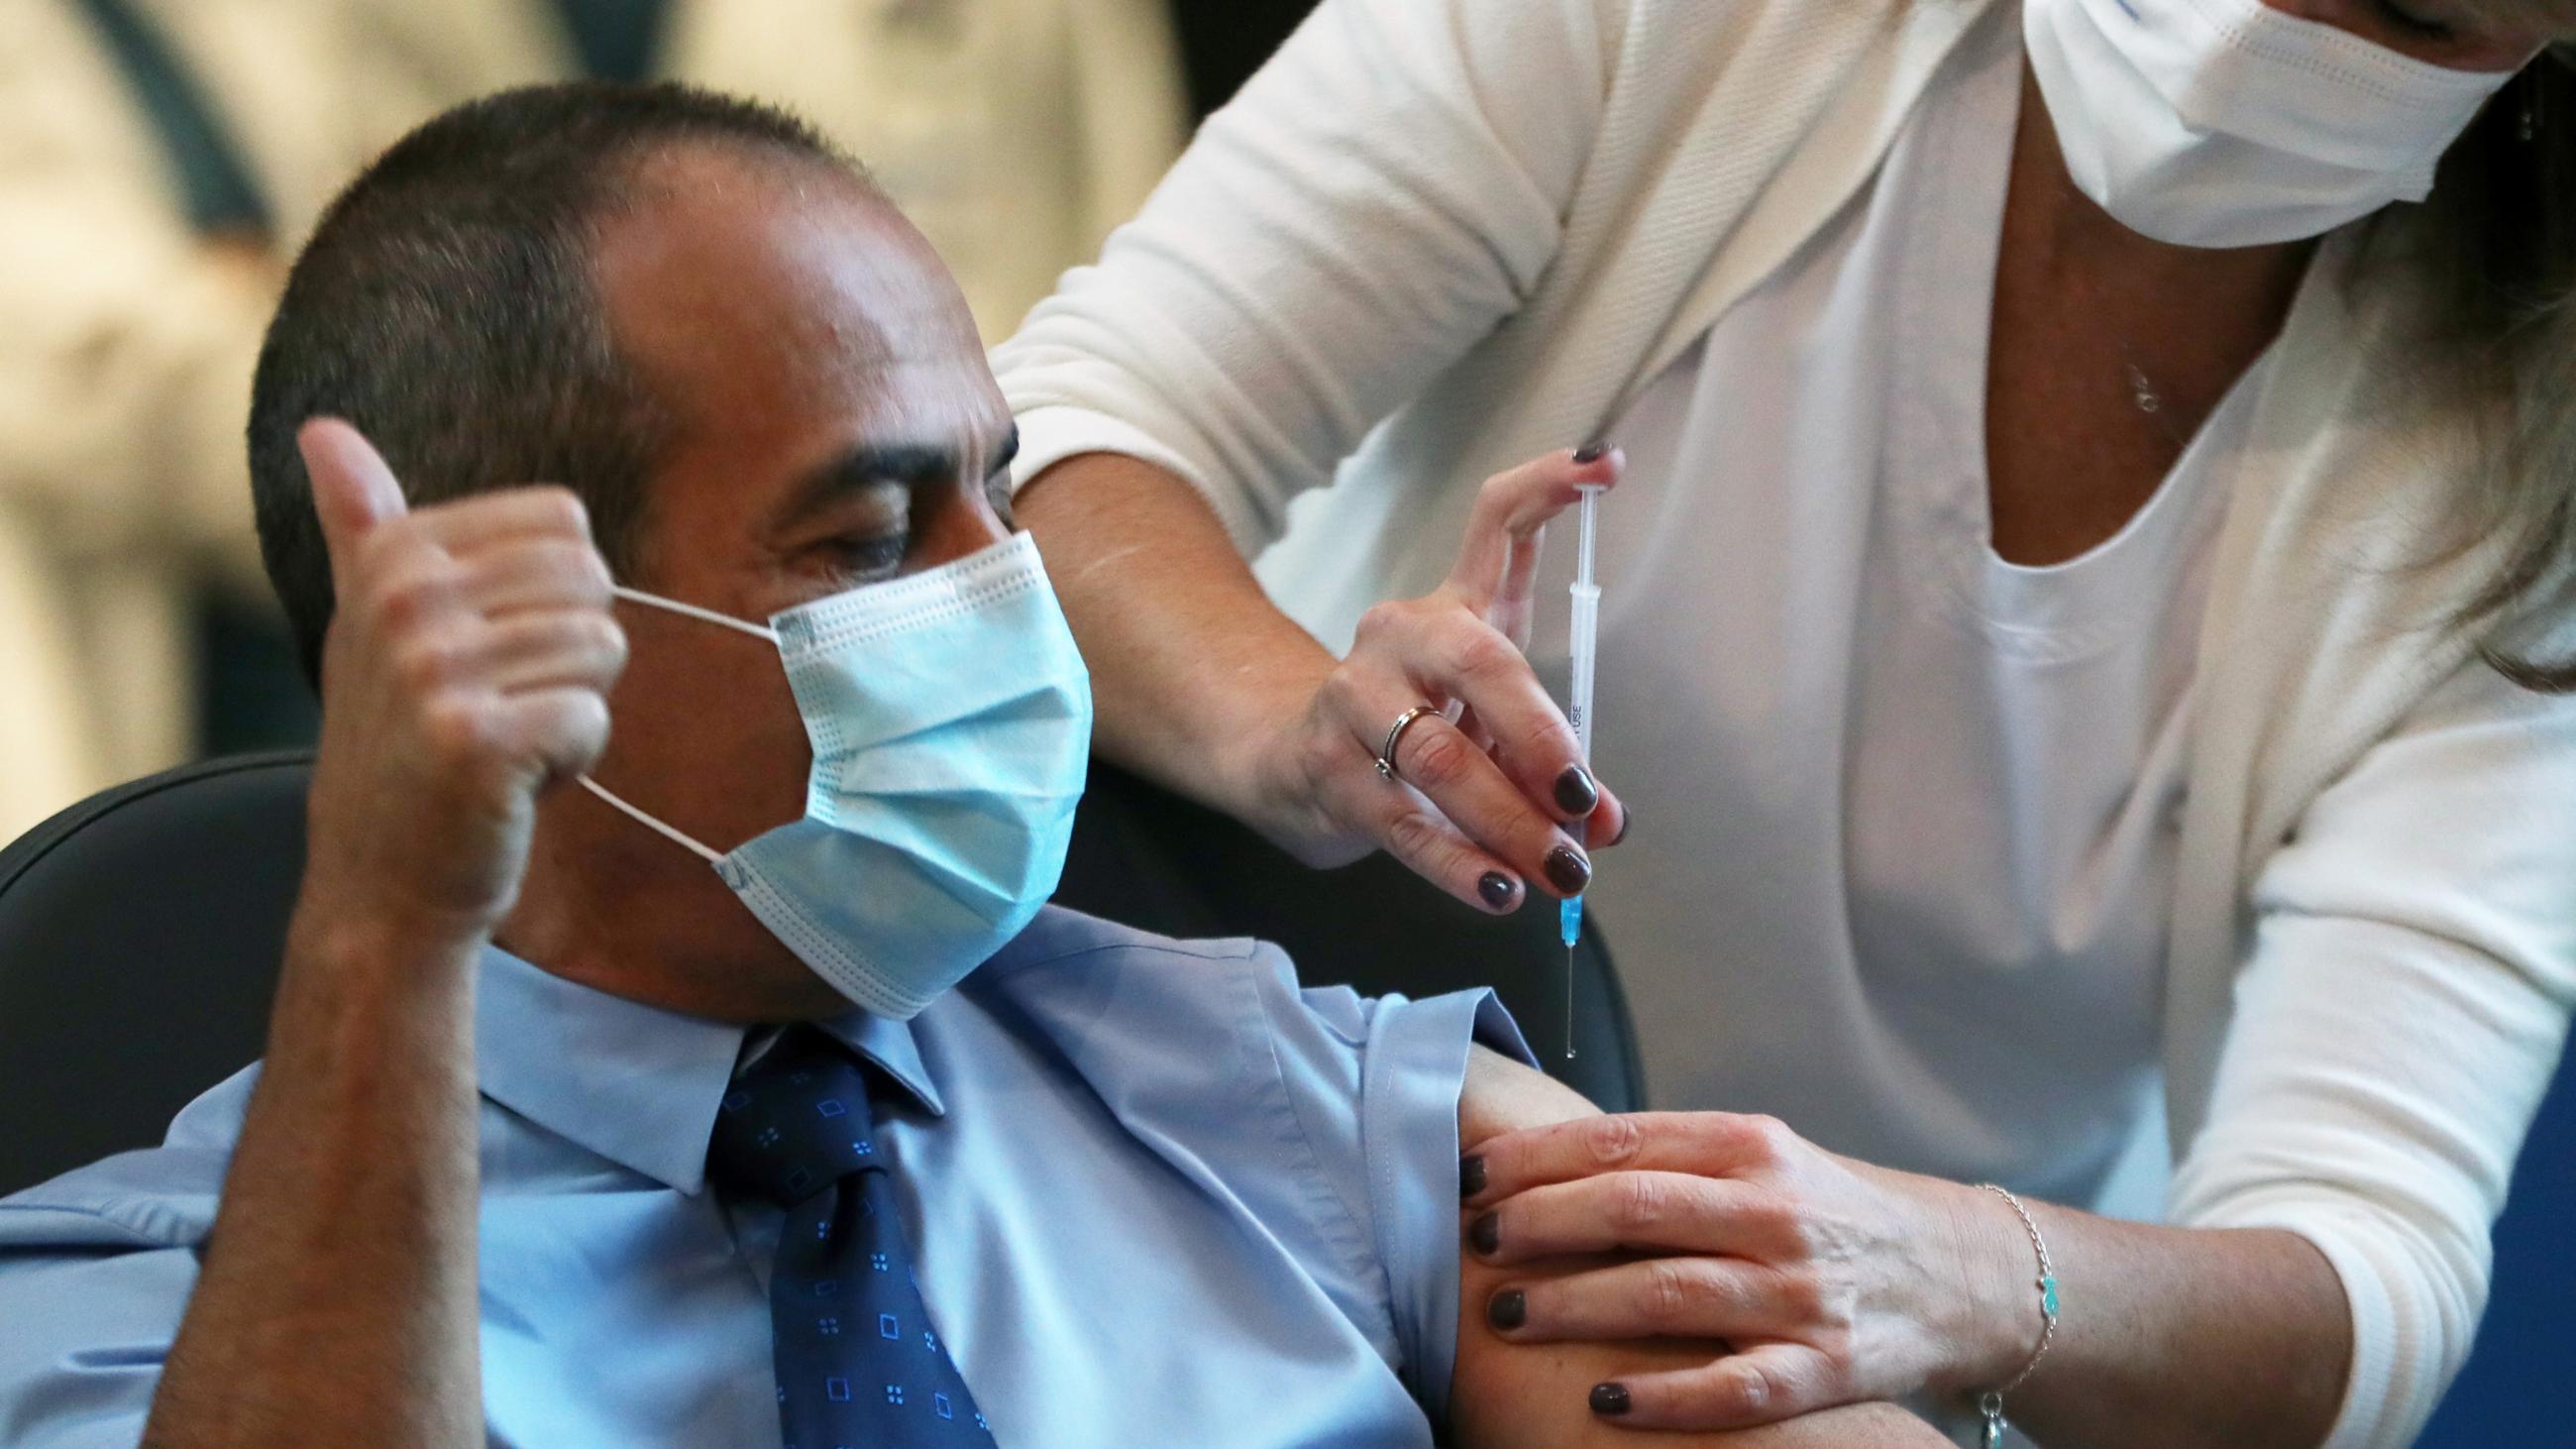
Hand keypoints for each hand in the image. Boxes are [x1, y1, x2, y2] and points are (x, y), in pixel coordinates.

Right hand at [295, 418, 625, 948]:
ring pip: (602, 648)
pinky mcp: (472, 739)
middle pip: (593, 581)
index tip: (491, 650)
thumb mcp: (367, 621)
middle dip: (573, 654)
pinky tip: (511, 784)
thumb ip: (361, 525)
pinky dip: (572, 761)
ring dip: (573, 709)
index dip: (554, 597)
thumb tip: (322, 427)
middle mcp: (406, 600)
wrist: (380, 879)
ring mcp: (434, 668)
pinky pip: (591, 717)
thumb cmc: (399, 743)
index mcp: (394, 556)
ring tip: (504, 743)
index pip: (566, 523)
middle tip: (503, 705)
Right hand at [1240, 448, 1630, 912]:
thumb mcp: (1484, 719)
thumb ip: (1553, 757)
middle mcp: (1400, 636)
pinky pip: (1403, 821)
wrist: (1290, 761)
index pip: (1496, 524)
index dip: (1550, 487)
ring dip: (1513, 823)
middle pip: (1482, 662)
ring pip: (1443, 757)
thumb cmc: (1409, 729)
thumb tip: (1604, 824)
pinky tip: (1500, 890)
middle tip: (1587, 804)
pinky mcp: (1327, 767)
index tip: (1606, 461)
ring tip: (1562, 870)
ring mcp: (1354, 699)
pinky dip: (1460, 863)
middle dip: (1544, 739)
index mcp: (1452, 610)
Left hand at [1463, 1112, 2024, 1429]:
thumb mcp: (1757, 1160)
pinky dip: (1666, 1397)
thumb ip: (1665, 1163)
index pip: (1622, 1142)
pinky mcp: (1827, 1367)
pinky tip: (1604, 1401)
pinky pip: (1736, 1387)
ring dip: (1576, 1305)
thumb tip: (1531, 1168)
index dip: (1535, 1159)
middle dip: (1541, 1224)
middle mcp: (1775, 1210)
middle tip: (1477, 1243)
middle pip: (1635, 1210)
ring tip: (1506, 1314)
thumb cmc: (1824, 1213)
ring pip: (1670, 1294)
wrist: (1956, 1273)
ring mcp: (1802, 1292)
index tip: (1470, 1176)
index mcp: (1748, 1146)